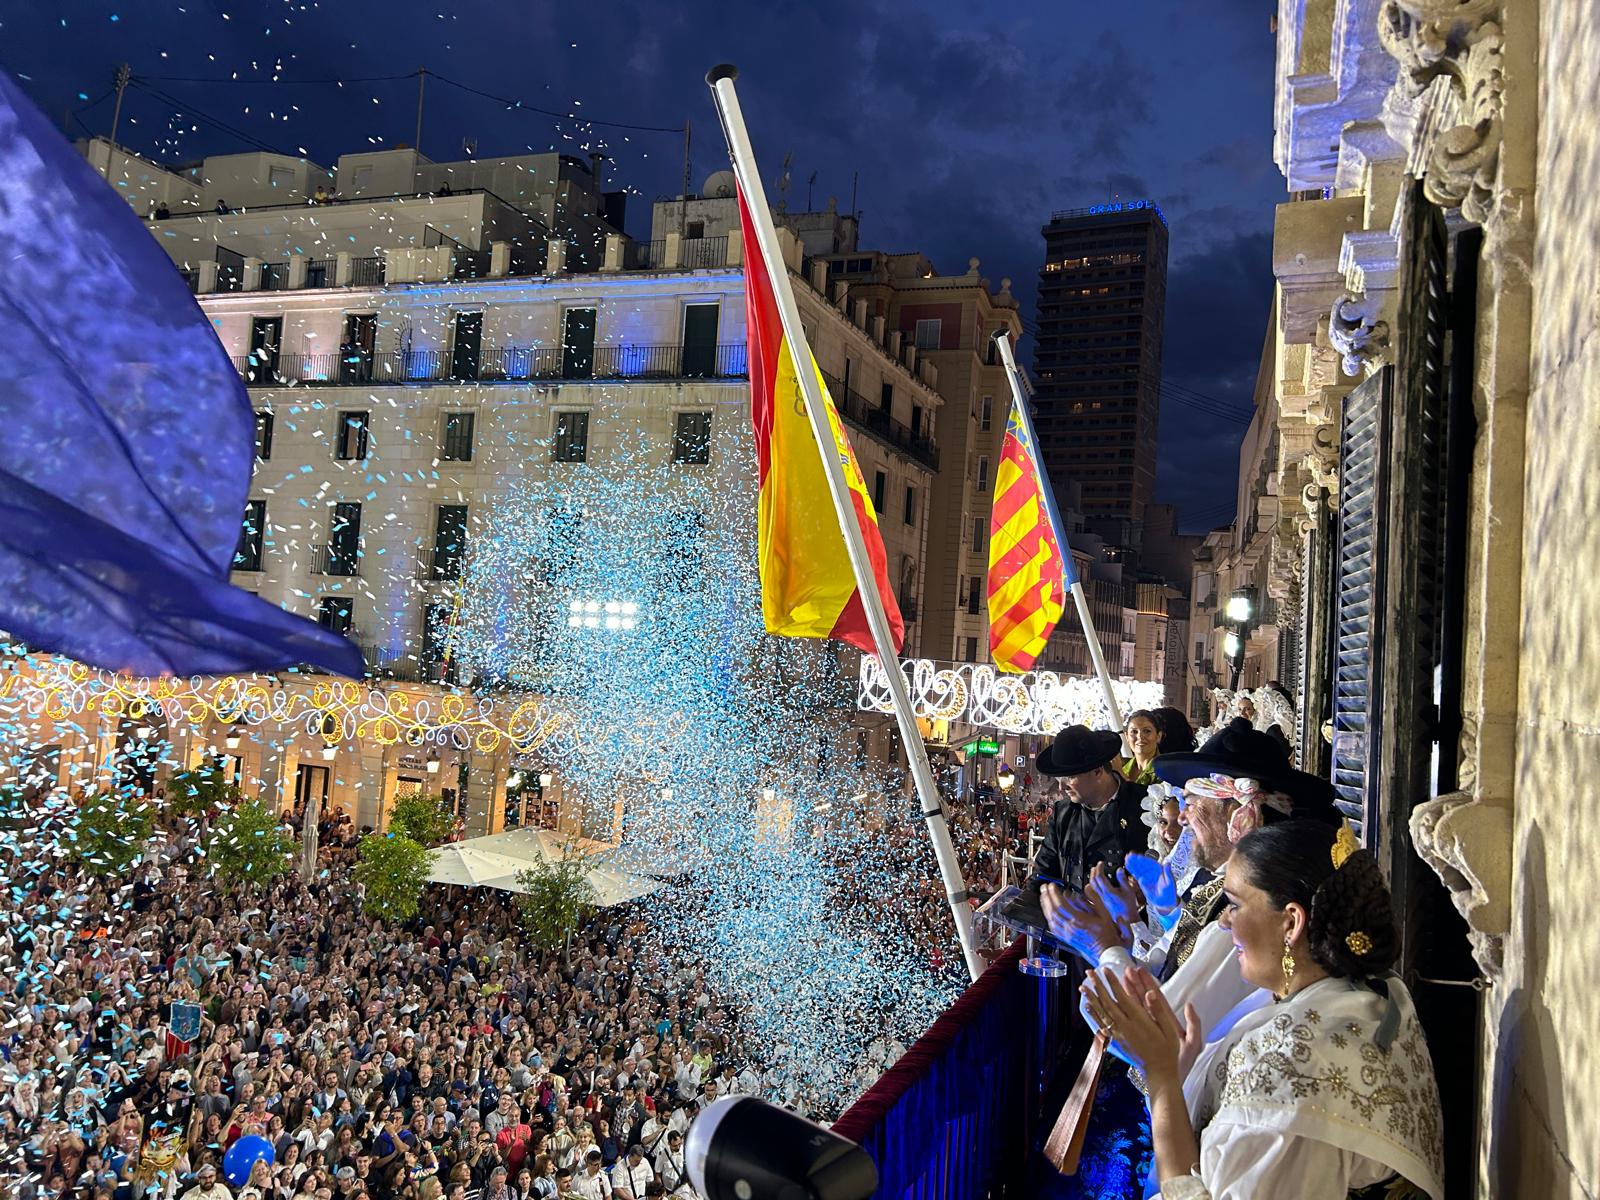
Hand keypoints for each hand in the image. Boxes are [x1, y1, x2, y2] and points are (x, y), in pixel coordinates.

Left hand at [1042, 884, 1128, 963]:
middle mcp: (1070, 927)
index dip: (1054, 894)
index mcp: (1079, 920)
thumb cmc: (1107, 935)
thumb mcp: (1105, 913)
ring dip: (1046, 906)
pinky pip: (1053, 928)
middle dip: (1047, 897)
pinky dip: (1049, 918)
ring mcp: (1067, 934)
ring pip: (1051, 919)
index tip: (1052, 886)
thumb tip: (1087, 888)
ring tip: (1044, 897)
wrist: (1107, 952)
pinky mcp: (1067, 939)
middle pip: (1053, 911)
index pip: (1061, 904)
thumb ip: (1095, 899)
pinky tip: (1048, 913)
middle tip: (1044, 888)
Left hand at [1080, 967, 1195, 1090]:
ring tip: (1083, 986)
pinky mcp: (1117, 1040)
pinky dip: (1094, 1013)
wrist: (1159, 1072)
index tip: (1105, 970)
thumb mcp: (1169, 1029)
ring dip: (1092, 998)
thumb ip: (1158, 1010)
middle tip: (1090, 972)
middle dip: (1098, 985)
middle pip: (1108, 1002)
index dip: (1112, 983)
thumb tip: (1150, 993)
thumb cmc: (1167, 1050)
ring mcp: (1120, 1033)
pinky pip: (1102, 1024)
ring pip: (1102, 1012)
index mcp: (1139, 1021)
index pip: (1122, 997)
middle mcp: (1126, 1026)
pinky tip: (1088, 1006)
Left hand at [1088, 864, 1141, 932]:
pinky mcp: (1102, 902)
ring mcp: (1102, 899)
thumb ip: (1123, 880)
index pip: (1099, 877)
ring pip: (1092, 887)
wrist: (1127, 919)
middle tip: (1096, 866)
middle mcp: (1103, 895)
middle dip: (1094, 872)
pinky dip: (1093, 885)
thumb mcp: (1129, 891)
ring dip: (1092, 878)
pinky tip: (1096, 883)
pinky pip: (1094, 891)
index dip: (1099, 868)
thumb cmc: (1129, 906)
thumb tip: (1119, 870)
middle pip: (1093, 881)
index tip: (1101, 863)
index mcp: (1109, 892)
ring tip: (1094, 872)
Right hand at [1123, 854, 1178, 925]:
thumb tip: (1167, 863)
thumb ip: (1168, 873)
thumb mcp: (1170, 882)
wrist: (1165, 902)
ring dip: (1133, 864)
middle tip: (1129, 856)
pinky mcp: (1143, 881)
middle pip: (1143, 864)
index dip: (1144, 860)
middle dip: (1136, 860)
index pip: (1151, 863)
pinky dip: (1132, 870)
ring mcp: (1147, 876)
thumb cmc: (1170, 892)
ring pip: (1139, 869)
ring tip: (1126, 859)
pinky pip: (1137, 874)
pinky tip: (1127, 866)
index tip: (1138, 857)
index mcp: (1159, 870)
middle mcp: (1152, 871)